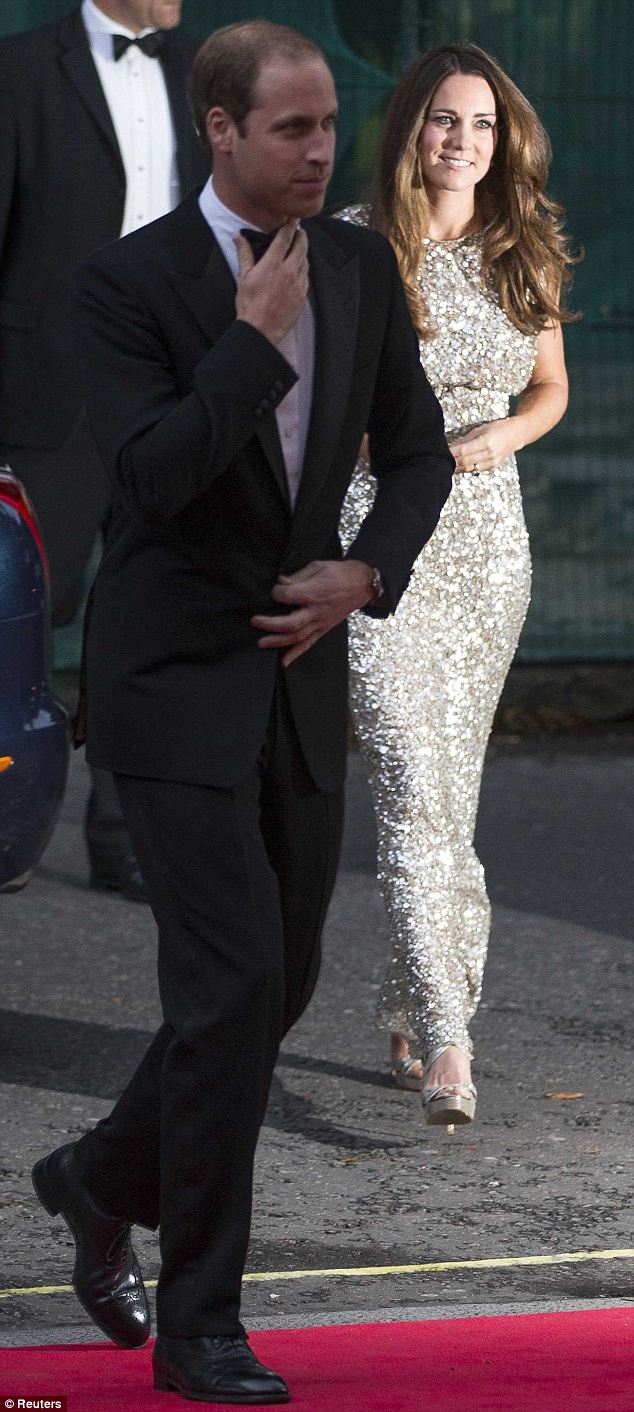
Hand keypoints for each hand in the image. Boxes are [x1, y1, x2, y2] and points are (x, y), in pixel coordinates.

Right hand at [234, 221, 308, 344]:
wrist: (261, 330)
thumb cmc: (249, 305)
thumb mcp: (243, 278)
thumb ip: (244, 255)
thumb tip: (239, 238)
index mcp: (272, 264)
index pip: (285, 238)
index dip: (290, 226)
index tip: (292, 220)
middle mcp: (288, 272)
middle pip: (301, 247)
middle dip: (301, 236)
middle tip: (300, 231)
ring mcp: (298, 285)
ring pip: (306, 262)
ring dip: (304, 252)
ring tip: (299, 249)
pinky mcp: (302, 296)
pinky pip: (306, 278)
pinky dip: (304, 269)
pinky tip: (299, 269)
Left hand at [251, 559, 374, 665]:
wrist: (362, 585)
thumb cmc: (341, 573)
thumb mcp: (318, 566)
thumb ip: (298, 576)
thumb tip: (281, 581)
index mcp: (314, 593)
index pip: (287, 596)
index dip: (277, 593)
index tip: (274, 591)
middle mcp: (316, 611)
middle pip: (290, 624)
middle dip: (270, 624)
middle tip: (255, 621)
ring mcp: (320, 623)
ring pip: (296, 637)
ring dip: (277, 641)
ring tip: (261, 642)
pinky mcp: (323, 630)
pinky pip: (308, 644)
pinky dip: (295, 654)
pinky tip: (284, 661)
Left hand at [449, 418, 520, 473]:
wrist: (517, 435)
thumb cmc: (498, 428)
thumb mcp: (481, 429)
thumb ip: (466, 439)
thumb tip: (451, 446)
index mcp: (486, 442)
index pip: (463, 451)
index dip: (451, 453)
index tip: (442, 451)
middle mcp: (489, 454)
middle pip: (464, 461)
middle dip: (452, 460)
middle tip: (442, 459)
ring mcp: (492, 462)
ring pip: (468, 468)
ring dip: (457, 467)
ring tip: (447, 464)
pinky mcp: (492, 467)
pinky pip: (475, 470)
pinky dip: (465, 468)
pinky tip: (458, 466)